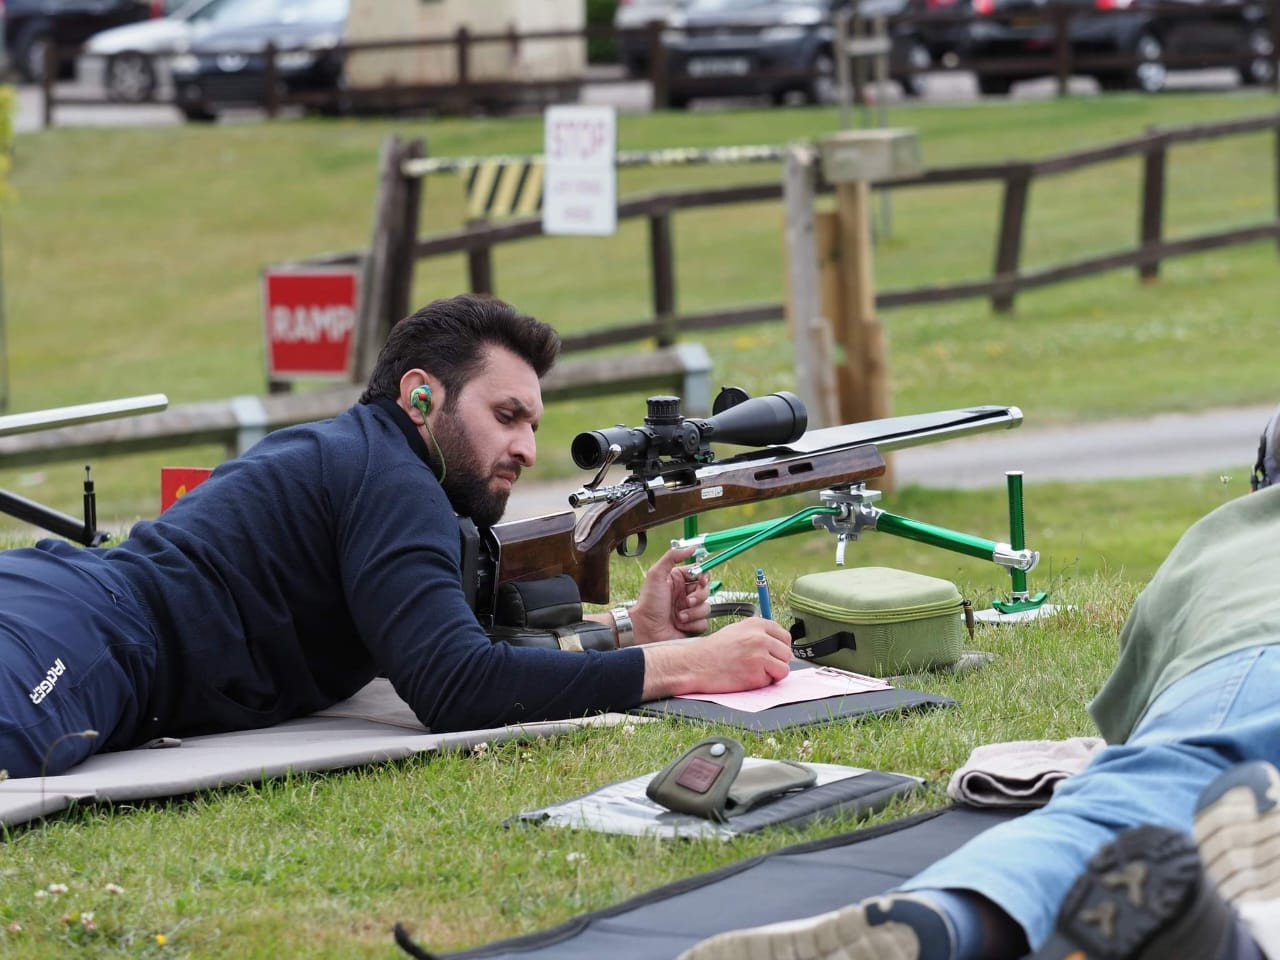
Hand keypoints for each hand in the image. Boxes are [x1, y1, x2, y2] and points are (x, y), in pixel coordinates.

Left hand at [627, 544, 710, 643]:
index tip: (701, 580)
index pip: (699, 574)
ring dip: (693, 612)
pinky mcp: (692, 625)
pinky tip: (680, 625)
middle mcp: (684, 595)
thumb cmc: (648, 604)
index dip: (703, 577)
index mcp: (677, 581)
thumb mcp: (656, 575)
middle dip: (698, 597)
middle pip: (706, 590)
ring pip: (706, 607)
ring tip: (679, 616)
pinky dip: (693, 624)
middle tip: (686, 601)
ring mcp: (689, 610)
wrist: (645, 630)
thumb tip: (691, 548)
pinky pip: (704, 622)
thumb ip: (672, 557)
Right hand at [640, 617, 792, 699]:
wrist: (696, 664)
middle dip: (777, 662)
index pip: (785, 636)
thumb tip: (778, 643)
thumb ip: (758, 633)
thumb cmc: (714, 649)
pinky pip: (772, 681)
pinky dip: (763, 683)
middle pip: (787, 653)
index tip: (772, 654)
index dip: (779, 648)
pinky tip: (746, 677)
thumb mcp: (737, 631)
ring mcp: (759, 655)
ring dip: (772, 673)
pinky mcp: (756, 674)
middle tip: (760, 665)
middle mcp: (760, 637)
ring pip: (784, 668)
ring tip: (752, 671)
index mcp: (757, 624)